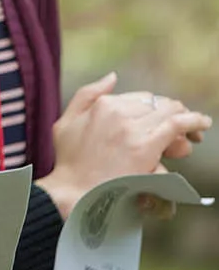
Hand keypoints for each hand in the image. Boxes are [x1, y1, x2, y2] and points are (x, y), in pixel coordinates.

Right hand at [36, 73, 212, 217]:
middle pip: (157, 104)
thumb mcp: (66, 121)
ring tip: (194, 132)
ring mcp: (132, 128)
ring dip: (185, 120)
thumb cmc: (69, 162)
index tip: (159, 123)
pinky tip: (203, 124)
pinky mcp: (145, 146)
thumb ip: (87, 94)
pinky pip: (177, 124)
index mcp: (102, 104)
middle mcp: (118, 111)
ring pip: (170, 112)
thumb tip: (112, 77)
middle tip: (179, 134)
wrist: (73, 192)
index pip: (140, 98)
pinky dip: (194, 121)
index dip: (154, 109)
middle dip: (170, 115)